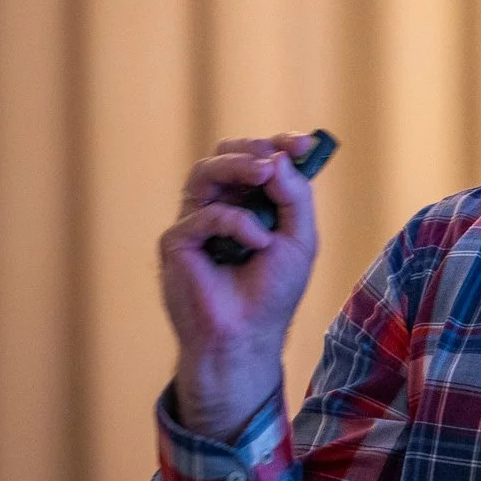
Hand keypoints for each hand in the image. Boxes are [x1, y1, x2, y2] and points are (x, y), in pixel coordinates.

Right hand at [158, 132, 321, 437]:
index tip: (304, 143)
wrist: (247, 337)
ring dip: (238, 166)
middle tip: (276, 158)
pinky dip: (235, 222)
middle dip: (253, 149)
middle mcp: (218, 207)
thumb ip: (294, 196)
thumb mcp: (299, 239)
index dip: (278, 145)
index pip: (257, 159)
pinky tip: (256, 243)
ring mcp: (194, 222)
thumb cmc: (271, 293)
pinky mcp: (176, 243)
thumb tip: (278, 157)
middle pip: (225, 155)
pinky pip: (203, 214)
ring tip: (264, 174)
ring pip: (205, 171)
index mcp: (248, 204)